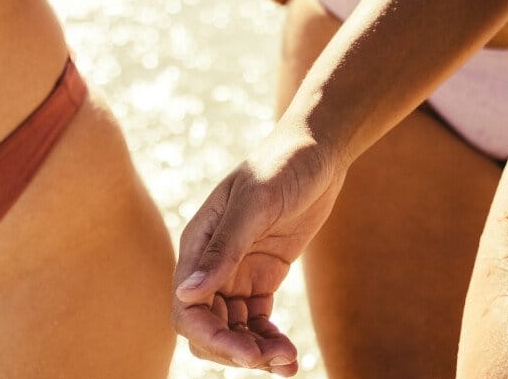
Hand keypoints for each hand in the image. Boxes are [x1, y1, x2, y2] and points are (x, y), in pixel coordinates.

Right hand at [173, 132, 344, 374]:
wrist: (319, 149)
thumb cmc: (283, 163)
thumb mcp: (255, 201)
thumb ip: (224, 246)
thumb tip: (187, 293)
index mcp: (198, 244)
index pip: (188, 307)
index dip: (210, 336)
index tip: (246, 353)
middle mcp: (211, 264)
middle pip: (207, 326)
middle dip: (234, 350)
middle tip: (272, 360)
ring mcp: (236, 273)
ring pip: (232, 329)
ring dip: (254, 351)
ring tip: (288, 362)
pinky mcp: (262, 277)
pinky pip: (256, 321)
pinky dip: (269, 340)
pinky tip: (289, 356)